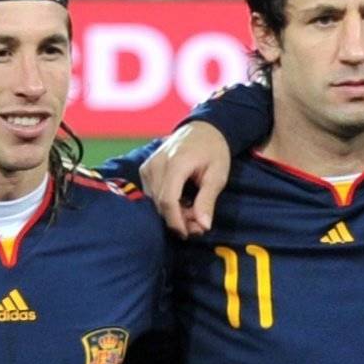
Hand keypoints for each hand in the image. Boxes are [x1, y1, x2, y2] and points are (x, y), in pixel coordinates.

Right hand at [139, 123, 234, 237]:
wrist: (202, 129)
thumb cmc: (213, 151)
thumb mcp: (218, 175)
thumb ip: (208, 200)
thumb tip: (203, 226)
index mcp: (176, 163)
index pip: (168, 200)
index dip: (177, 222)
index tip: (189, 234)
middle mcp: (156, 164)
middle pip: (160, 204)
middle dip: (178, 220)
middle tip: (198, 224)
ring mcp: (148, 166)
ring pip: (155, 202)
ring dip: (172, 213)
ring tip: (192, 212)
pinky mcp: (145, 170)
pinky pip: (152, 195)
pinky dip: (166, 204)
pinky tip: (182, 203)